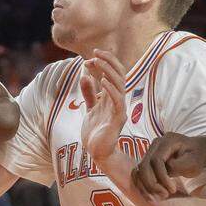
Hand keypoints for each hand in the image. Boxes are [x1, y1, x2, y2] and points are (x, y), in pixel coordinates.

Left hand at [79, 49, 126, 163]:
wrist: (97, 152)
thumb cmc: (95, 132)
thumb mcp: (89, 108)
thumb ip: (89, 93)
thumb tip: (86, 76)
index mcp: (112, 97)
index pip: (113, 74)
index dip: (104, 63)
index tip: (89, 58)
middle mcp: (118, 100)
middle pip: (119, 74)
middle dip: (108, 61)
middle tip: (95, 53)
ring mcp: (119, 109)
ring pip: (119, 84)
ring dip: (108, 71)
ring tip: (97, 62)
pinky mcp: (117, 119)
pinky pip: (117, 100)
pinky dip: (111, 89)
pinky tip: (102, 81)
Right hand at [135, 132, 205, 199]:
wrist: (196, 152)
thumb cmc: (197, 156)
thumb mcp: (194, 161)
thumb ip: (181, 164)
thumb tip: (167, 168)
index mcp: (167, 141)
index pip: (156, 160)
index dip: (161, 176)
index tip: (172, 189)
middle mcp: (155, 145)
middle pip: (144, 166)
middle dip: (152, 183)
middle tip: (165, 195)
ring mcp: (149, 152)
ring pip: (139, 171)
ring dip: (146, 187)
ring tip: (158, 197)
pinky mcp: (147, 162)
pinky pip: (139, 175)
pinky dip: (143, 187)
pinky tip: (151, 196)